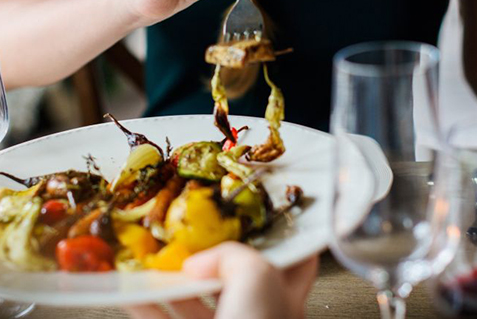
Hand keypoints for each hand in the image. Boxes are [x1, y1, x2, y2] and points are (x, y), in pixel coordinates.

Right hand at [125, 242, 317, 318]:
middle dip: (212, 256)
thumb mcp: (257, 277)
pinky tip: (132, 292)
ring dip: (173, 279)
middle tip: (192, 235)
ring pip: (197, 300)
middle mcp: (258, 315)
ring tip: (155, 260)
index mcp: (286, 297)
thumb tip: (202, 260)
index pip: (294, 260)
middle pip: (235, 276)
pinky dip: (147, 306)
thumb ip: (234, 256)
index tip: (260, 217)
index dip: (280, 237)